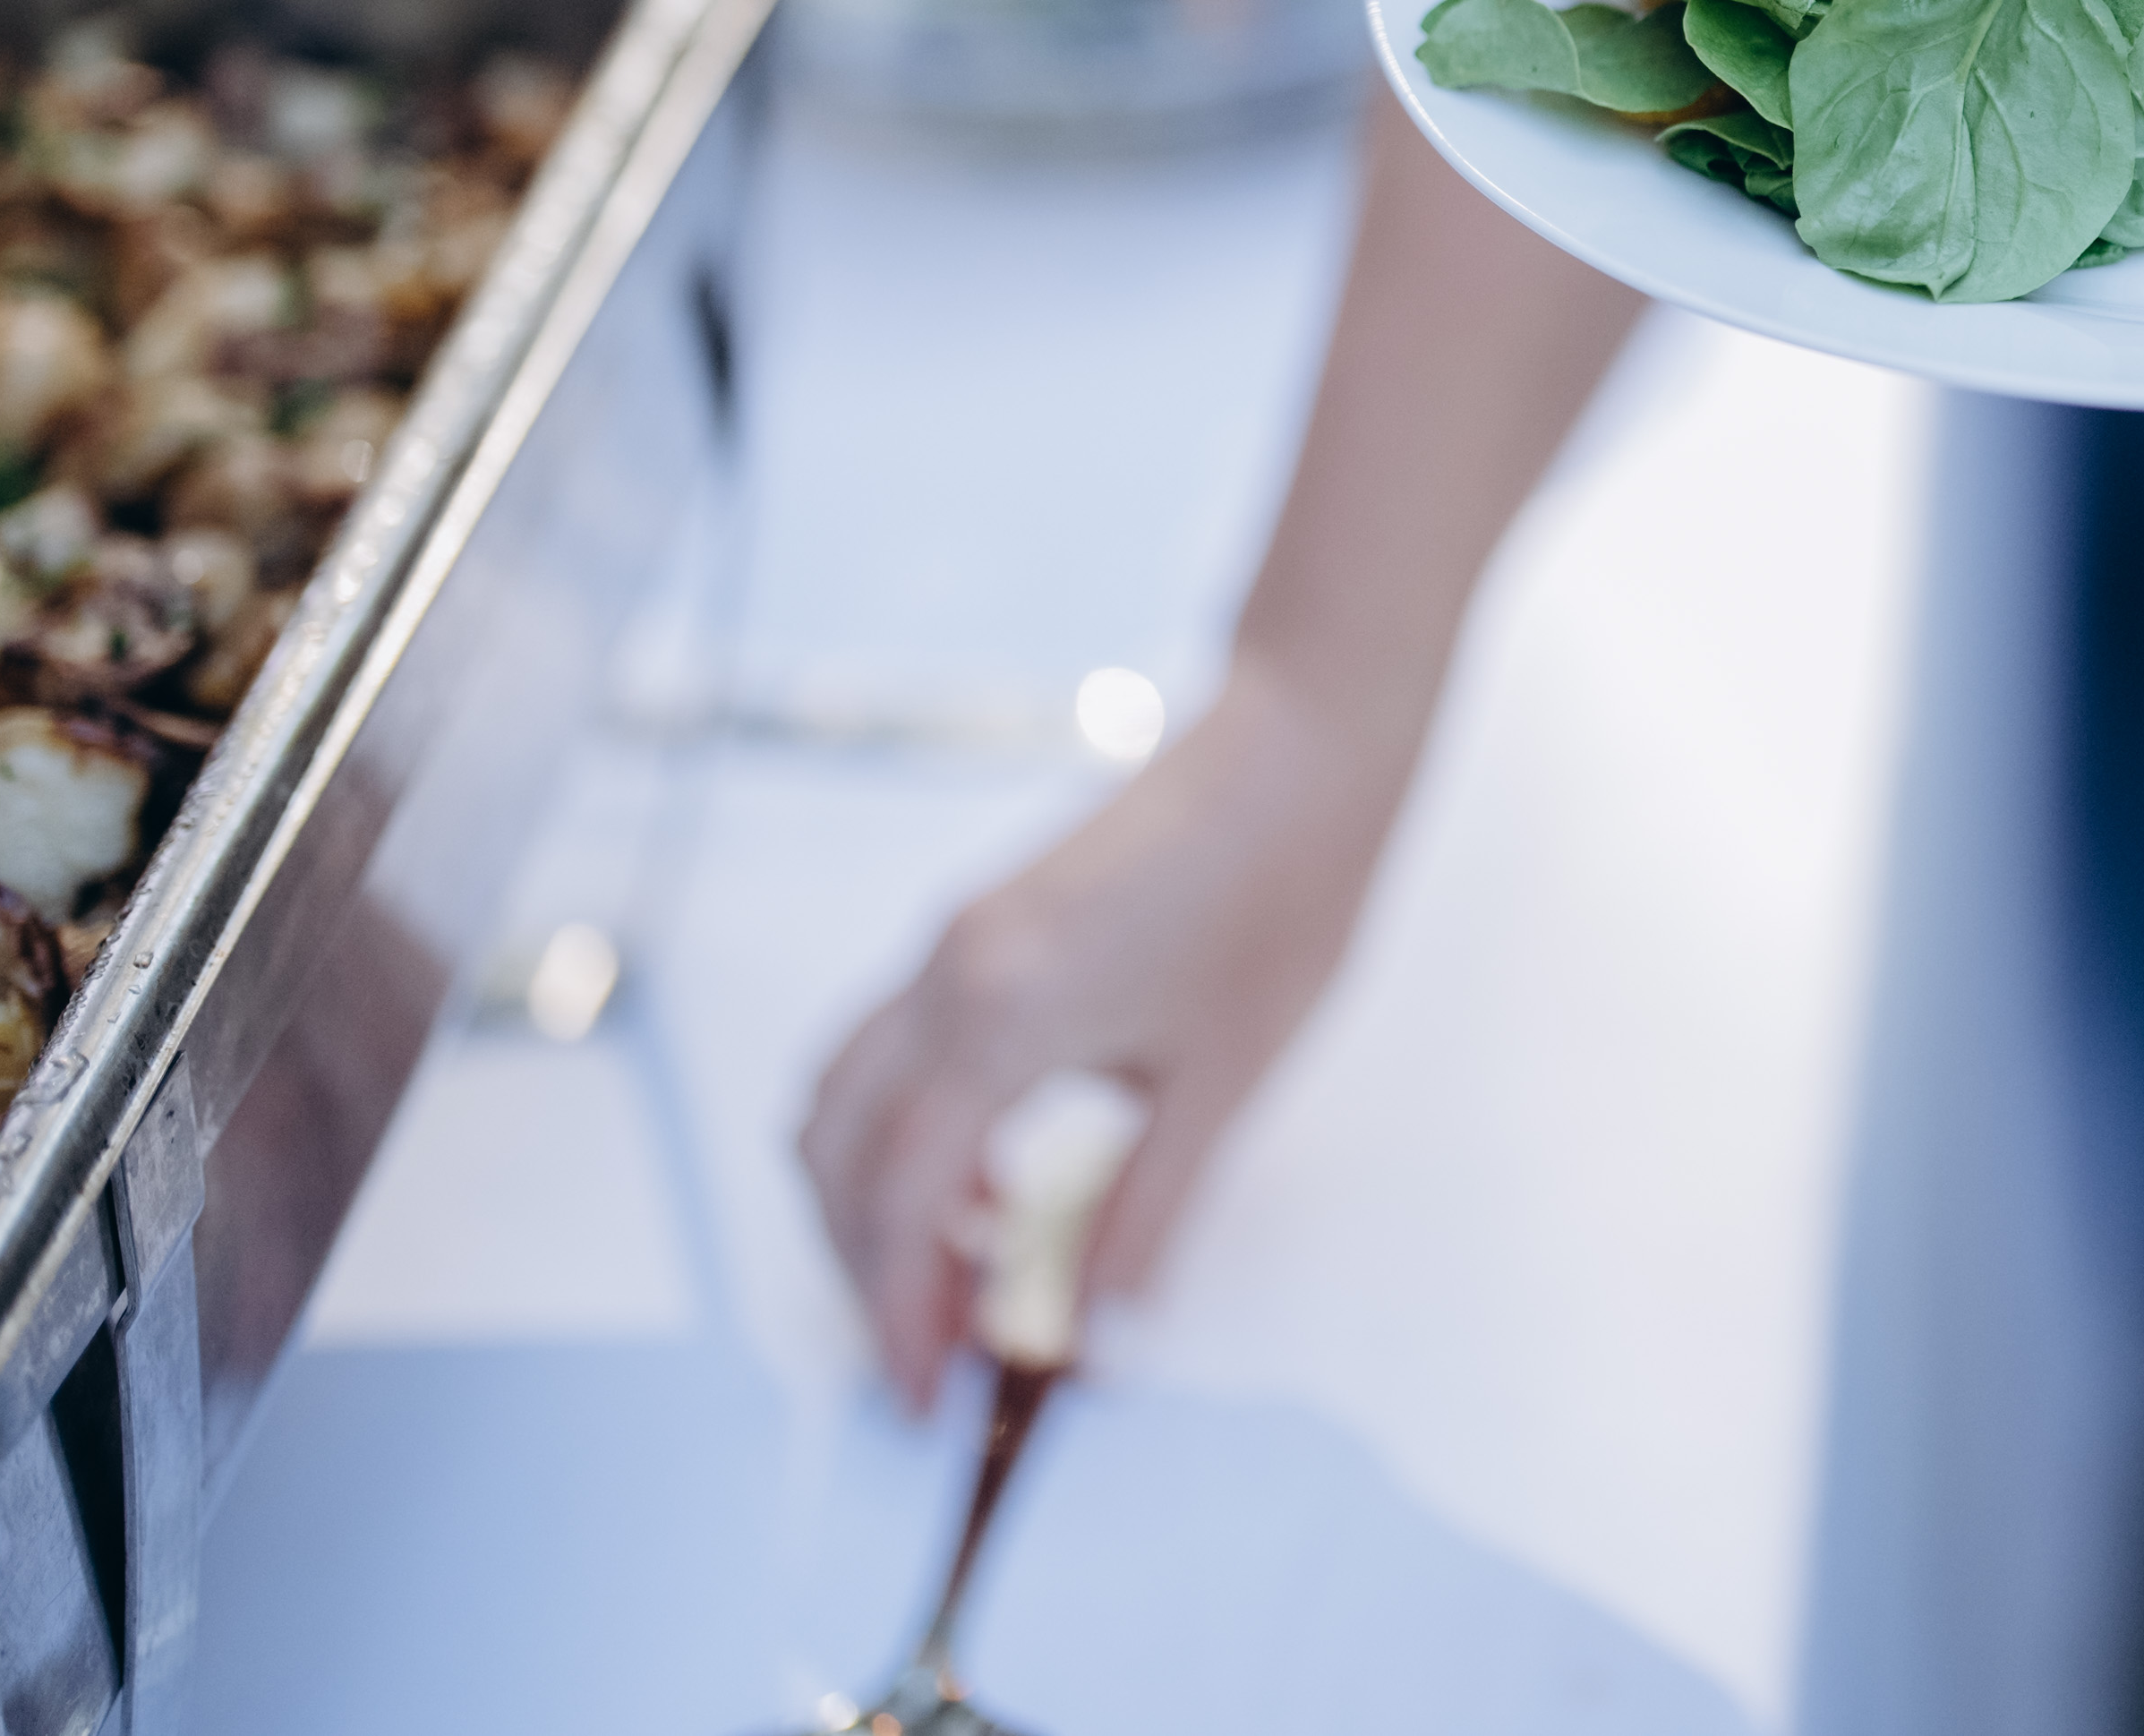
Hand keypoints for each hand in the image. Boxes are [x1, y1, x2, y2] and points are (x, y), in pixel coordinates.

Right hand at [797, 649, 1416, 1403]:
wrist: (1304, 746)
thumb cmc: (1285, 892)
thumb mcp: (1226, 1080)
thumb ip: (1147, 1210)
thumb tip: (1101, 1328)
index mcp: (999, 1012)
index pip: (898, 1201)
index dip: (898, 1314)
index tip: (923, 1399)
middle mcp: (948, 972)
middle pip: (839, 1153)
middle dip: (865, 1269)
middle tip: (930, 1360)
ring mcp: (953, 942)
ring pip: (848, 1097)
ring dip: (875, 1199)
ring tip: (962, 1285)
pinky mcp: (979, 927)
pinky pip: (896, 1052)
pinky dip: (911, 1134)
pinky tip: (993, 1189)